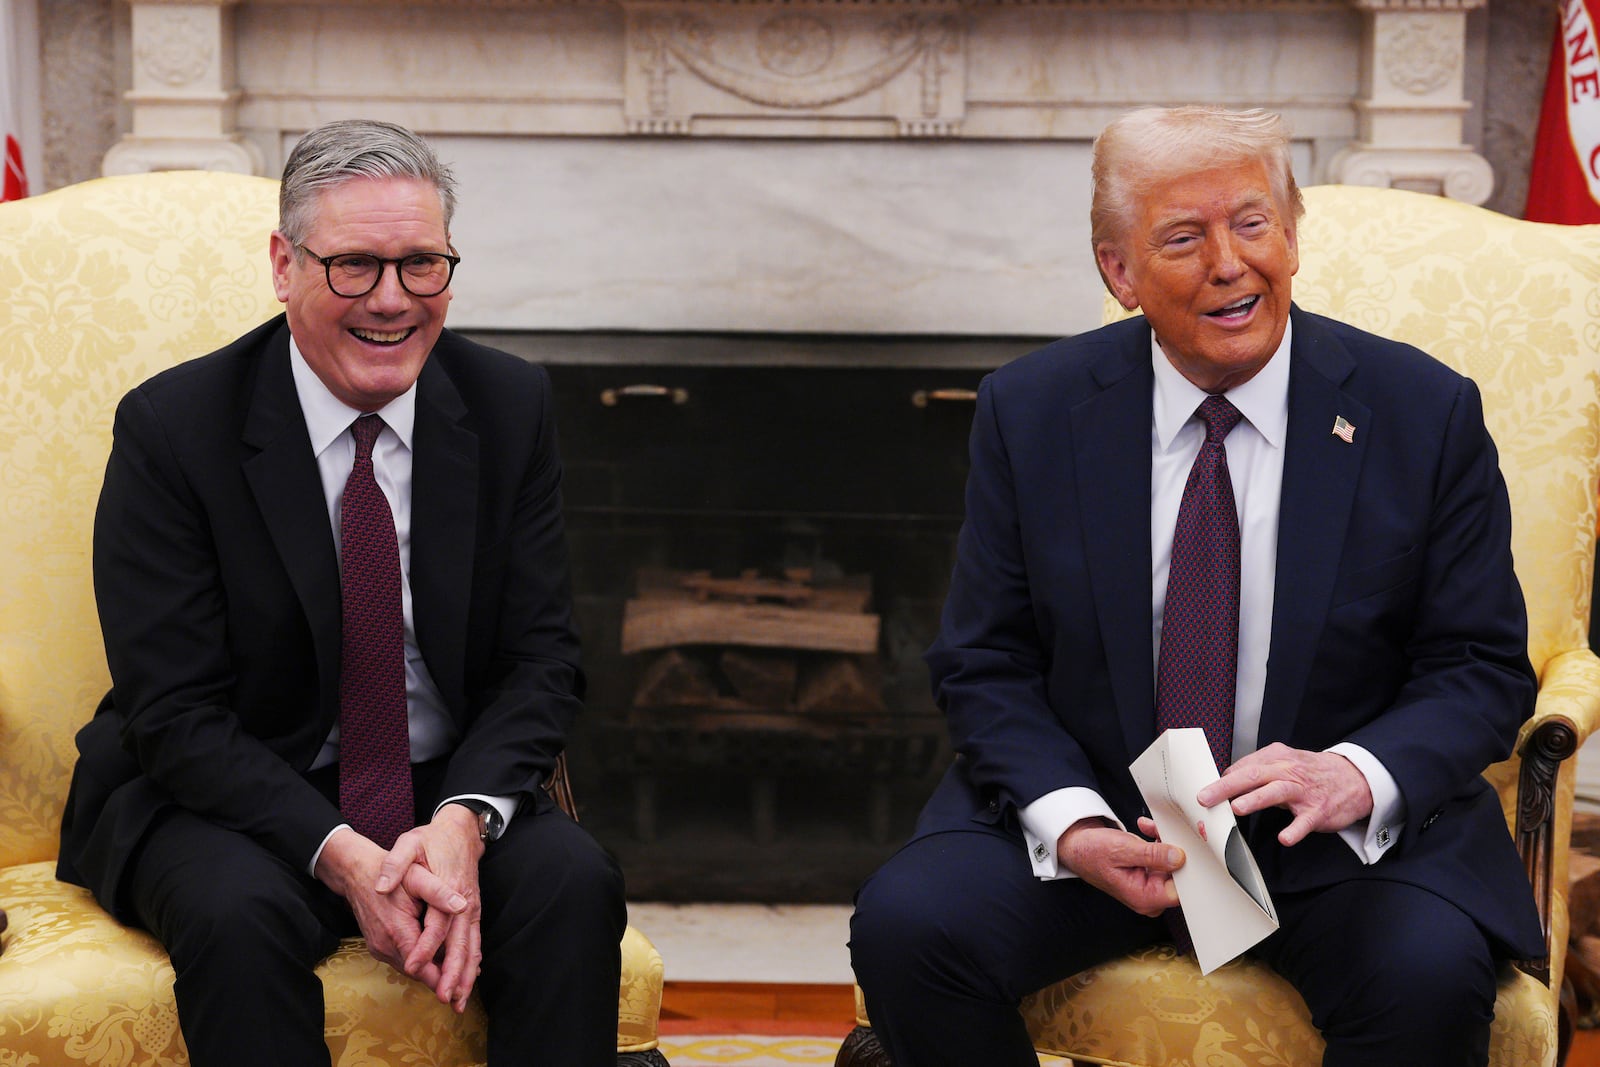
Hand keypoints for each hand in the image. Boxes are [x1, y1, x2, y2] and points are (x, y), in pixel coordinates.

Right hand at [313, 828, 467, 993]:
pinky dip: (419, 963)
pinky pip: (401, 960)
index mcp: (396, 931)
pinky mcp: (377, 946)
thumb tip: (463, 905)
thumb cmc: (389, 873)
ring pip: (408, 969)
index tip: (459, 989)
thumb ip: (439, 892)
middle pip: (416, 973)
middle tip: (462, 989)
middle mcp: (384, 945)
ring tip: (454, 977)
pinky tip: (436, 961)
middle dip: (438, 980)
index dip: (441, 978)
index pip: (421, 967)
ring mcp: (379, 948)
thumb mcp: (417, 877)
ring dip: (429, 973)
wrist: (357, 874)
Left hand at [377, 806, 485, 1011]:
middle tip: (445, 997)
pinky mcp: (473, 912)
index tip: (413, 967)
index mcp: (448, 888)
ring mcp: (472, 909)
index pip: (436, 925)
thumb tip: (381, 884)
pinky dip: (472, 963)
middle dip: (453, 973)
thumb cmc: (432, 838)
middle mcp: (465, 903)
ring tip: (459, 1001)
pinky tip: (469, 979)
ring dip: (466, 975)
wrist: (460, 830)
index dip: (425, 948)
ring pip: (472, 947)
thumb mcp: (409, 843)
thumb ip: (395, 863)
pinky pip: (475, 942)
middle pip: (460, 944)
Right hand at [1057, 817, 1183, 916]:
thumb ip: (1152, 855)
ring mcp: (1150, 886)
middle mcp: (1149, 896)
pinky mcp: (1149, 875)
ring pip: (1173, 864)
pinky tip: (1147, 830)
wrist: (1077, 846)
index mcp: (1144, 898)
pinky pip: (1164, 859)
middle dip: (1175, 849)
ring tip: (1150, 828)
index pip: (1181, 891)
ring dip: (1165, 842)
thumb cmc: (1092, 852)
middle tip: (1167, 830)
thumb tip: (1179, 858)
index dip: (1188, 869)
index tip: (1188, 848)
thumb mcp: (1122, 850)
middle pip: (1179, 876)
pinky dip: (1159, 843)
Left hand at [1197, 742, 1373, 846]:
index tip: (1202, 792)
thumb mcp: (1283, 763)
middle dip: (1226, 786)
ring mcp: (1303, 791)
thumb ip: (1256, 771)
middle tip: (1205, 797)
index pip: (1243, 768)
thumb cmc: (1311, 772)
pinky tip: (1285, 838)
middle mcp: (1287, 771)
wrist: (1354, 778)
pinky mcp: (1318, 810)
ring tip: (1237, 808)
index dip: (1221, 780)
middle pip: (1254, 775)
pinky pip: (1305, 821)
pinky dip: (1295, 830)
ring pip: (1276, 791)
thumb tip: (1224, 782)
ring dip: (1256, 799)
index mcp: (1275, 758)